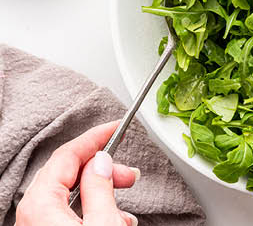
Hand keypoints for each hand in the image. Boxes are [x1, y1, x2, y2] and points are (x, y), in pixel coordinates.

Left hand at [15, 121, 141, 225]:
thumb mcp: (103, 223)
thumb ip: (100, 189)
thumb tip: (102, 162)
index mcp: (41, 203)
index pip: (67, 155)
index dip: (95, 138)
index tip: (116, 127)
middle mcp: (32, 212)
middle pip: (68, 174)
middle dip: (103, 170)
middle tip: (128, 174)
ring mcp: (38, 224)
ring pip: (69, 195)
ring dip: (101, 195)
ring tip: (123, 208)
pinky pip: (67, 214)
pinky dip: (91, 211)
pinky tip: (111, 219)